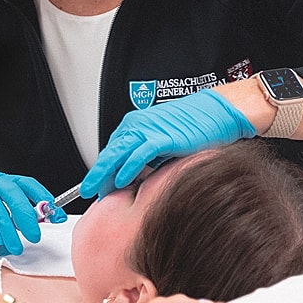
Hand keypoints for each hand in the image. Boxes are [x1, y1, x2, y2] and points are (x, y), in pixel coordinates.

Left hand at [81, 89, 254, 198]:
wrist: (216, 112)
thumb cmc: (194, 127)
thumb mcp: (163, 145)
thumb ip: (148, 159)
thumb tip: (136, 178)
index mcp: (136, 127)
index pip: (112, 151)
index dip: (102, 170)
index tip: (96, 186)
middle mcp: (138, 126)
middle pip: (110, 153)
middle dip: (96, 174)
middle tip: (87, 190)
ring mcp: (148, 130)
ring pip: (119, 153)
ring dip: (105, 173)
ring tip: (96, 189)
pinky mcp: (162, 137)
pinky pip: (140, 154)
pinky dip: (129, 167)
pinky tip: (121, 180)